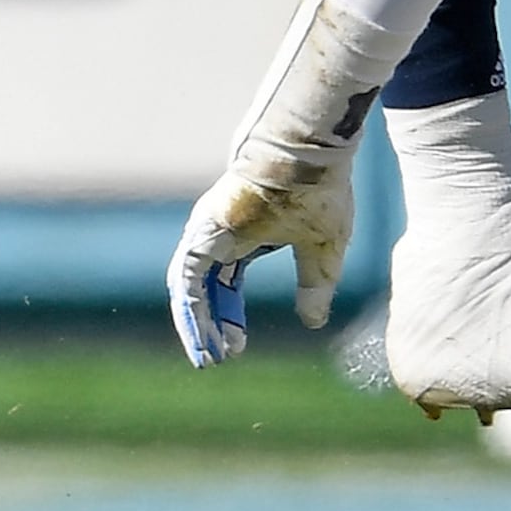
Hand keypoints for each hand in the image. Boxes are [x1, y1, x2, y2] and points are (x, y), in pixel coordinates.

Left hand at [167, 150, 353, 365]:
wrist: (307, 153)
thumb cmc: (319, 191)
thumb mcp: (323, 250)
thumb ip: (314, 284)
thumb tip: (312, 322)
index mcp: (247, 235)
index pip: (228, 283)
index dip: (231, 314)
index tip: (236, 346)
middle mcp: (221, 234)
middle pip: (207, 288)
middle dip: (212, 325)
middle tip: (218, 357)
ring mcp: (208, 232)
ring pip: (191, 288)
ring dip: (197, 325)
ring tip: (207, 357)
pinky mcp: (203, 234)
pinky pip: (188, 281)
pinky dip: (191, 312)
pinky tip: (199, 338)